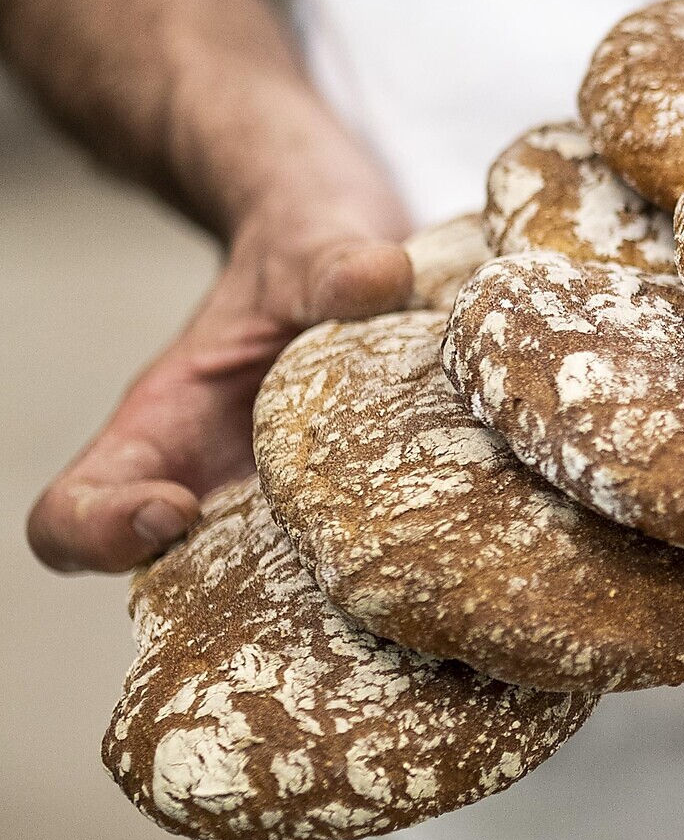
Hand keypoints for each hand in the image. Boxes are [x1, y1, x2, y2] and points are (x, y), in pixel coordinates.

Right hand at [27, 178, 412, 573]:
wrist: (360, 260)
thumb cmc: (305, 252)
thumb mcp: (312, 247)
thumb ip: (334, 263)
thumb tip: (377, 278)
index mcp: (164, 426)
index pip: (72, 512)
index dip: (99, 532)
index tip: (174, 507)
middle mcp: (212, 484)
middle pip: (181, 582)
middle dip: (236, 591)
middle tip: (310, 563)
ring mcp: (281, 509)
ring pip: (275, 592)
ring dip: (323, 591)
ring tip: (387, 562)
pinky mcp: (349, 514)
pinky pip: (355, 565)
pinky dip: (391, 565)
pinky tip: (455, 540)